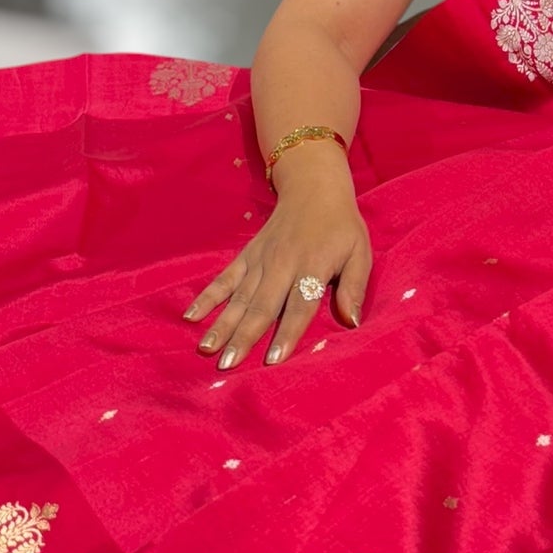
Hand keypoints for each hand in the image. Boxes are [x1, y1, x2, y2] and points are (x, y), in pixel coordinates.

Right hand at [185, 152, 370, 367]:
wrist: (314, 188)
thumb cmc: (341, 227)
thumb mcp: (360, 252)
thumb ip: (354, 287)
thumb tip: (353, 322)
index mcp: (312, 266)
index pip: (299, 306)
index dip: (287, 333)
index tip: (273, 360)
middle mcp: (282, 265)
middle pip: (262, 306)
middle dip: (244, 336)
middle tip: (227, 364)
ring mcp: (260, 260)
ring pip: (239, 297)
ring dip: (222, 324)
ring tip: (206, 349)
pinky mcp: (247, 256)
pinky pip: (224, 279)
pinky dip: (207, 297)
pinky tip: (191, 316)